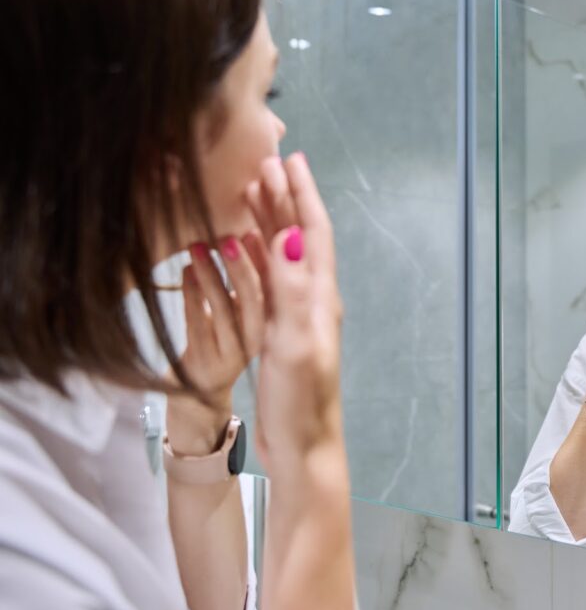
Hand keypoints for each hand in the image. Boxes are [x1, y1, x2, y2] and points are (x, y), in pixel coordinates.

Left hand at [166, 235, 264, 453]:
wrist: (199, 398)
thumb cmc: (225, 343)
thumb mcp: (246, 315)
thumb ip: (254, 281)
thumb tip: (258, 229)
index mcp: (275, 329)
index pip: (280, 293)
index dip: (273, 262)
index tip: (265, 230)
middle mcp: (257, 344)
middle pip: (256, 303)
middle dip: (244, 268)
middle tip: (230, 237)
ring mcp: (230, 356)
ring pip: (223, 312)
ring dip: (211, 276)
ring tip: (197, 246)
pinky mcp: (203, 365)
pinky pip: (196, 324)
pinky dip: (191, 295)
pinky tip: (186, 272)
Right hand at [246, 153, 344, 475]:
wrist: (303, 449)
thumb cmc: (302, 403)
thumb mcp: (296, 344)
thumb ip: (294, 291)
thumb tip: (291, 236)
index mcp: (321, 298)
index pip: (314, 233)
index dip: (303, 195)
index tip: (291, 160)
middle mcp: (313, 300)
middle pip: (300, 237)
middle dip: (285, 198)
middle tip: (265, 164)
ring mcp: (297, 315)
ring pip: (283, 255)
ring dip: (270, 221)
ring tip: (252, 191)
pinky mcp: (279, 332)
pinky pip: (268, 280)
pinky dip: (255, 255)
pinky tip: (240, 244)